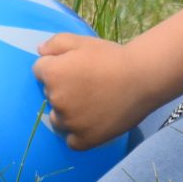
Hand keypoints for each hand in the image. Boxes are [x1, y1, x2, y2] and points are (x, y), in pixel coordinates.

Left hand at [32, 33, 158, 150]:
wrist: (142, 78)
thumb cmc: (112, 57)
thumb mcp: (82, 41)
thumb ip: (55, 43)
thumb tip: (40, 51)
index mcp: (52, 74)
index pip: (40, 71)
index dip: (57, 66)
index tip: (75, 67)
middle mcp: (56, 100)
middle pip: (50, 95)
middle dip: (62, 88)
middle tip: (87, 84)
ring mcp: (69, 123)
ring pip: (58, 119)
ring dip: (67, 112)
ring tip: (91, 104)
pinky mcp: (84, 140)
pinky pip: (71, 140)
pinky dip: (78, 133)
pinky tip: (91, 122)